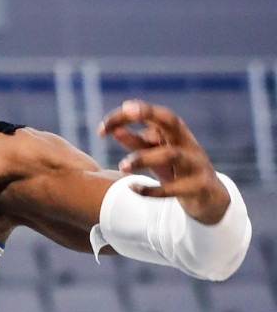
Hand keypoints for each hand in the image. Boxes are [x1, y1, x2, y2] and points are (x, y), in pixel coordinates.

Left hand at [100, 100, 229, 225]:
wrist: (209, 198)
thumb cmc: (177, 170)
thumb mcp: (155, 154)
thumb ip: (136, 143)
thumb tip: (114, 130)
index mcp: (176, 132)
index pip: (152, 114)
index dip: (126, 116)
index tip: (101, 129)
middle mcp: (187, 143)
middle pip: (170, 121)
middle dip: (146, 114)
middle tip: (117, 126)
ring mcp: (195, 164)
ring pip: (171, 154)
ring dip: (143, 158)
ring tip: (122, 167)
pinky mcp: (198, 186)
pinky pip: (174, 188)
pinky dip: (151, 190)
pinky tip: (133, 188)